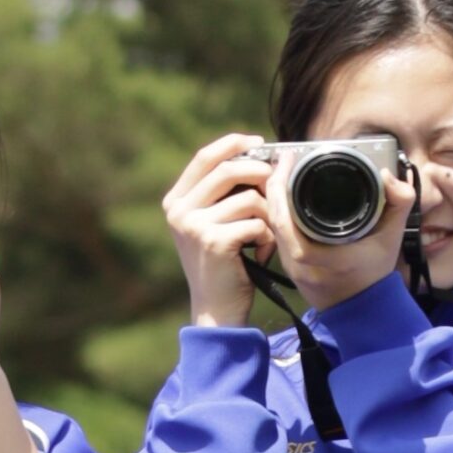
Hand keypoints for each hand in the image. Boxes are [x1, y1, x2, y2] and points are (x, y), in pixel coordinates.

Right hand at [166, 135, 277, 328]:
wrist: (216, 310)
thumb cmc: (224, 266)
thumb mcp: (213, 225)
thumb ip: (222, 194)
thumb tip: (257, 157)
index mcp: (176, 201)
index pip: (205, 157)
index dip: (233, 144)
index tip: (258, 143)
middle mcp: (179, 211)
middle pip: (228, 170)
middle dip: (259, 173)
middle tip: (277, 184)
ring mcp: (194, 225)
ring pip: (248, 199)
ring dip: (268, 216)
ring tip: (266, 237)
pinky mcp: (213, 241)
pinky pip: (256, 224)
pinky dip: (267, 239)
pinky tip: (262, 255)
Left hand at [267, 151, 417, 312]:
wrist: (363, 309)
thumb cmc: (376, 272)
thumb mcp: (392, 236)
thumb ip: (399, 203)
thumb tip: (386, 175)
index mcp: (325, 256)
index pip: (288, 220)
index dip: (282, 188)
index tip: (289, 159)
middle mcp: (302, 265)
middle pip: (275, 219)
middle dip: (275, 186)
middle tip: (284, 160)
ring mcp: (292, 269)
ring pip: (272, 227)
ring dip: (273, 198)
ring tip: (281, 173)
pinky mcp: (289, 269)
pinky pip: (276, 236)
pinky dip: (277, 214)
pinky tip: (281, 196)